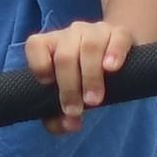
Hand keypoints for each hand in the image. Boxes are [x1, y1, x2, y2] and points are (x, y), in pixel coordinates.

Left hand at [21, 19, 135, 134]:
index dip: (38, 65)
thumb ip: (59, 117)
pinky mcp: (121, 33)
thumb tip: (70, 125)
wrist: (118, 56)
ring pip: (89, 46)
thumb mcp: (68, 96)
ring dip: (90, 76)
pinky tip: (111, 68)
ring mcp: (96, 31)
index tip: (48, 85)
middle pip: (65, 56)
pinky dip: (114, 53)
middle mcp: (71, 34)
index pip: (35, 45)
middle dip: (69, 86)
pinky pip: (117, 39)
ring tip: (94, 100)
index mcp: (51, 44)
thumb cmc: (84, 78)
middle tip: (77, 110)